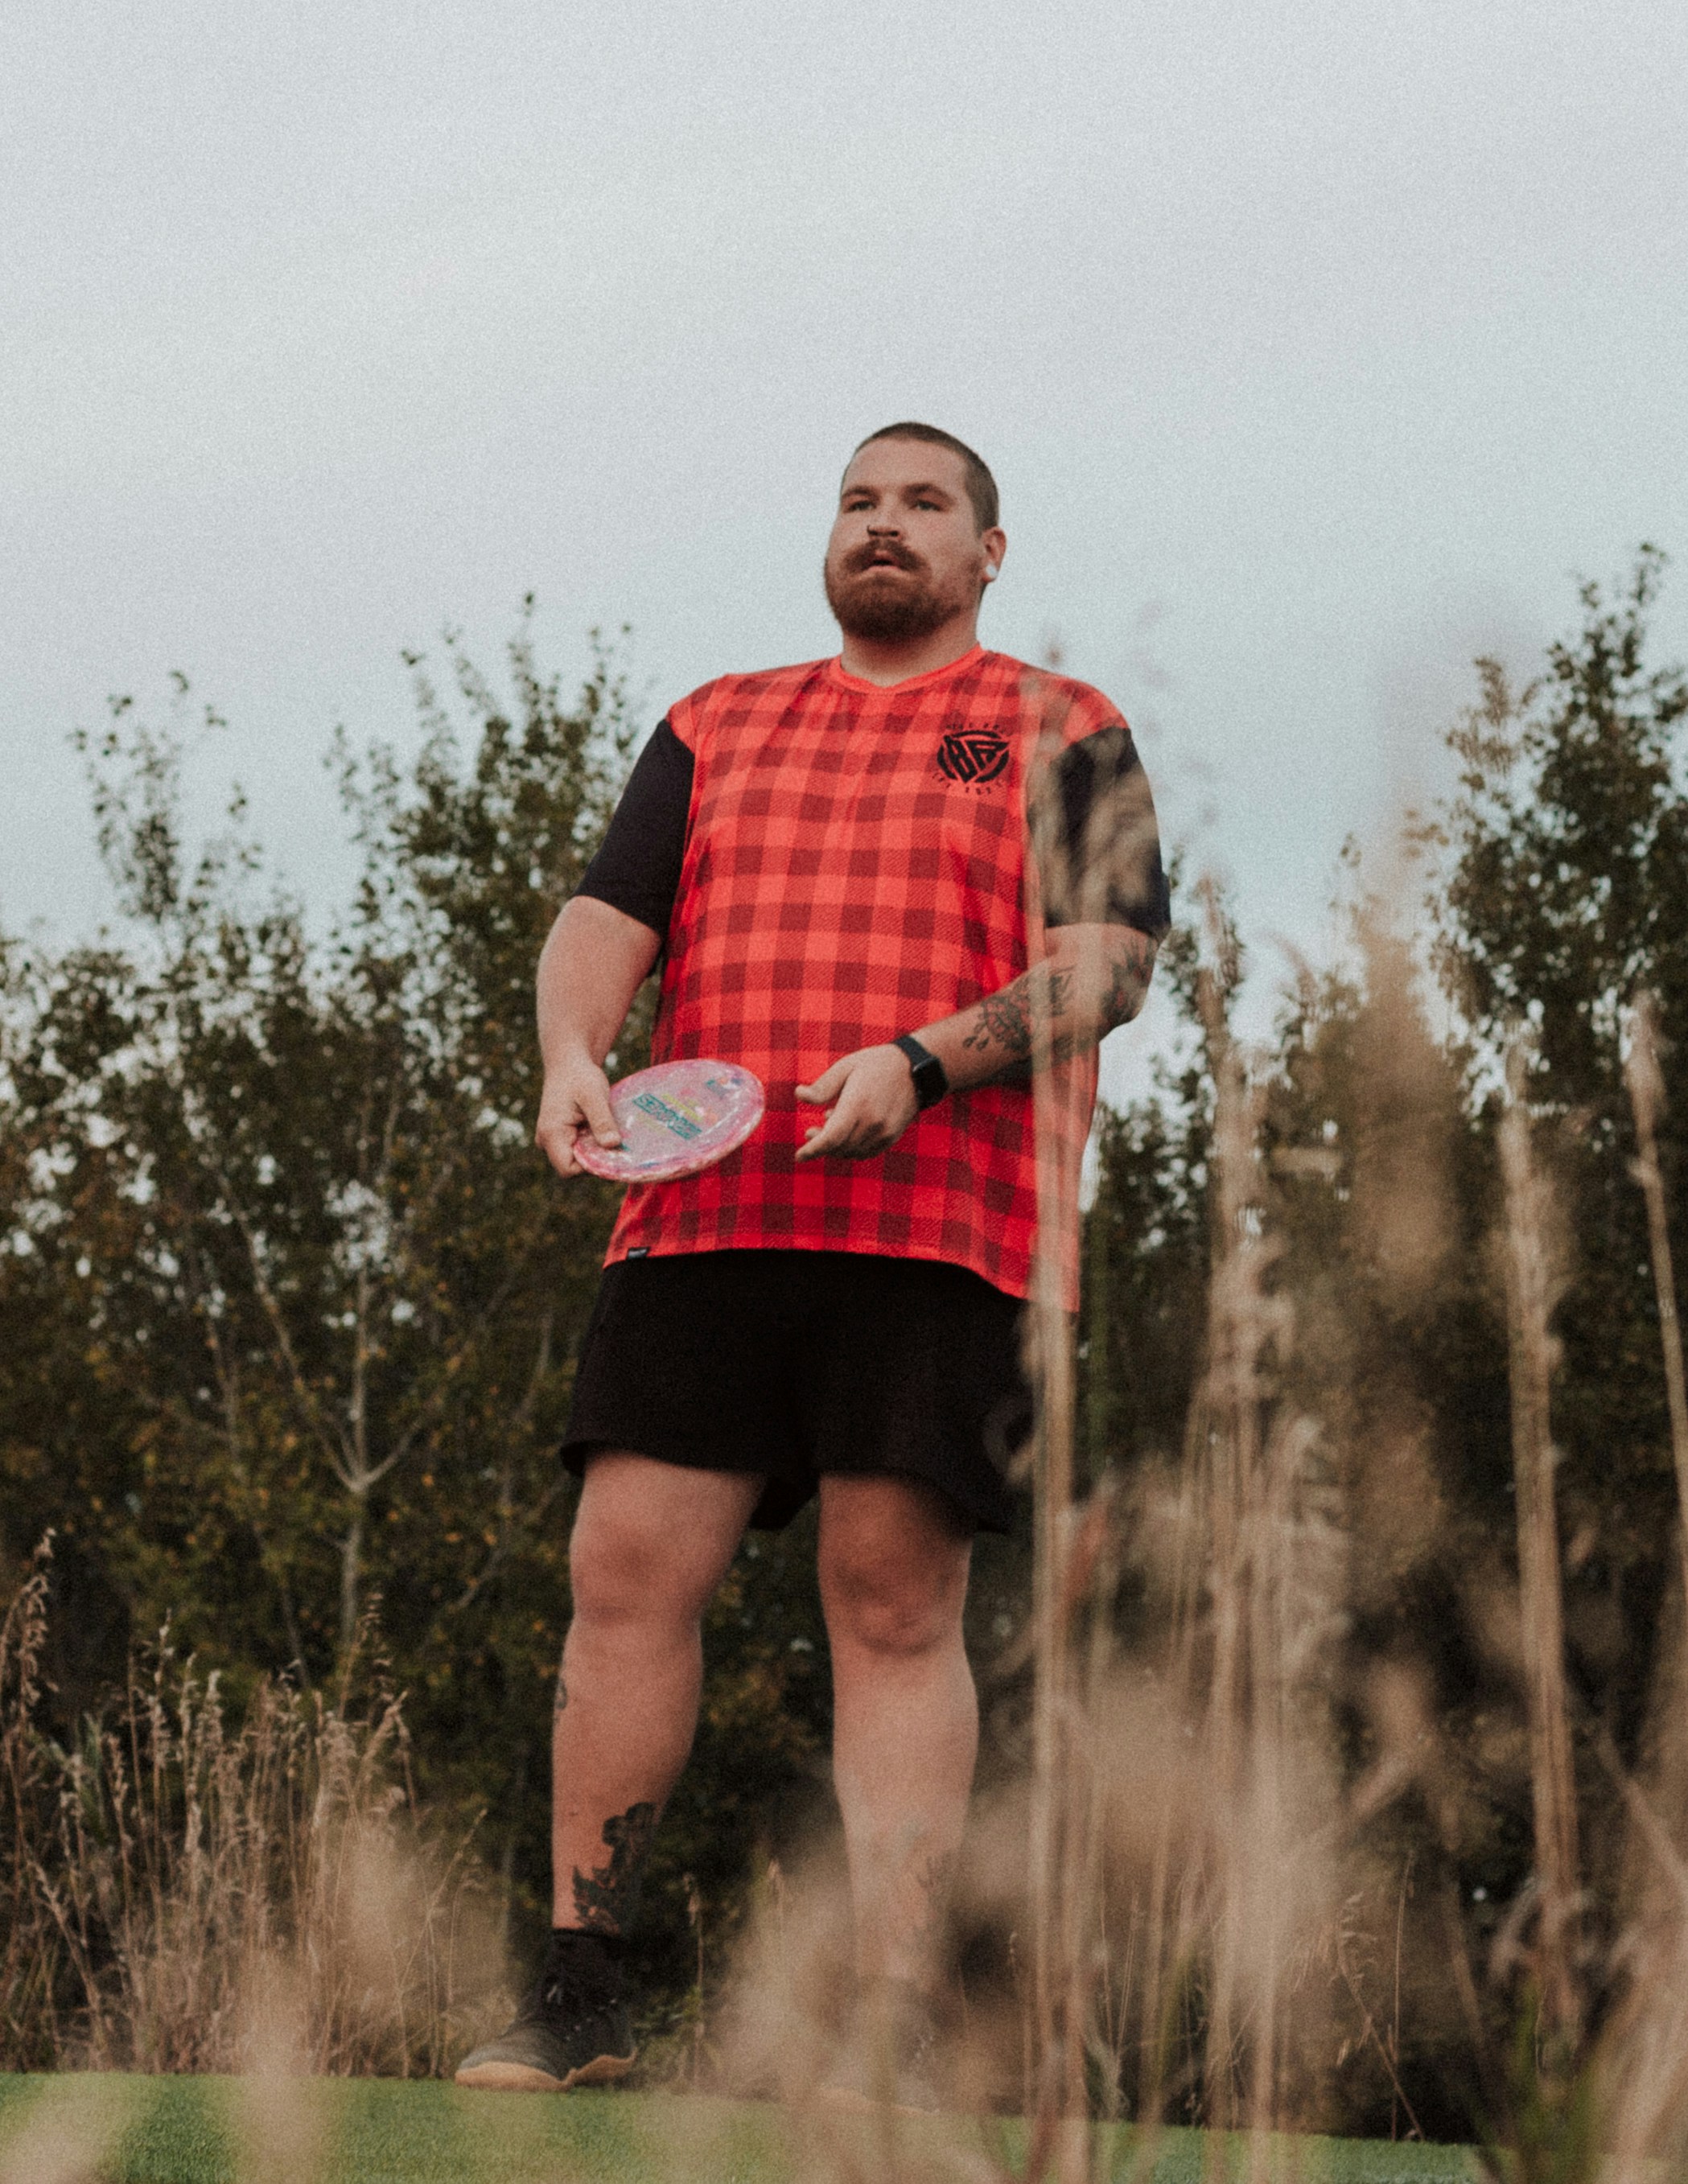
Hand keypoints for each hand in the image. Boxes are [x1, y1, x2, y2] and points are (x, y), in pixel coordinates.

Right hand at [534, 1052, 621, 1177]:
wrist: (568, 1063)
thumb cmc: (580, 1076)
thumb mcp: (594, 1095)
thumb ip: (602, 1120)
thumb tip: (612, 1145)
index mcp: (551, 1134)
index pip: (568, 1170)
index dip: (590, 1166)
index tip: (609, 1150)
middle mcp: (547, 1141)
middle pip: (573, 1166)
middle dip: (595, 1157)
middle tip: (613, 1139)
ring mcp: (552, 1140)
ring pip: (577, 1158)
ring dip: (594, 1149)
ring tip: (607, 1130)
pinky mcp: (561, 1137)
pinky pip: (578, 1149)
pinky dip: (592, 1143)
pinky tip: (602, 1129)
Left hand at [794, 1044, 919, 1161]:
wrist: (915, 1070)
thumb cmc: (876, 1064)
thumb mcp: (846, 1067)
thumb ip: (822, 1087)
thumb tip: (799, 1095)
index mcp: (858, 1104)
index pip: (831, 1138)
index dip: (812, 1150)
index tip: (799, 1156)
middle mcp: (873, 1123)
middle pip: (839, 1147)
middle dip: (820, 1145)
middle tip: (810, 1131)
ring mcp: (884, 1132)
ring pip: (851, 1152)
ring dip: (835, 1146)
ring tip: (830, 1124)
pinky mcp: (892, 1137)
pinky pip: (865, 1152)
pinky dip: (850, 1148)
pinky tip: (847, 1132)